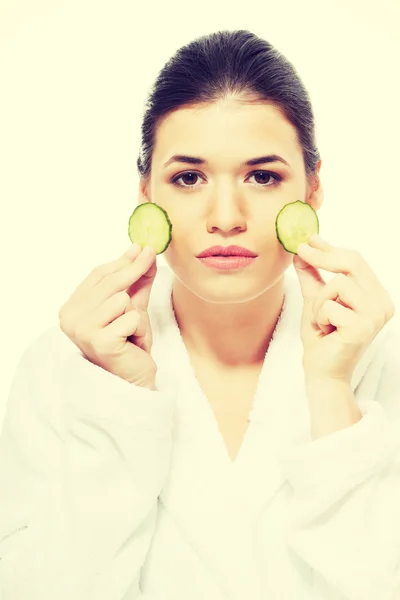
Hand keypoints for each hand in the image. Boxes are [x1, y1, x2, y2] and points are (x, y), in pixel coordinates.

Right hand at [59, 243, 157, 388]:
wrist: (133, 380)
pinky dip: (139, 329)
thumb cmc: (129, 344)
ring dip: (136, 315)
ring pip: (122, 299)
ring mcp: (82, 330)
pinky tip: (132, 343)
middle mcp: (71, 318)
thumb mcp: (133, 307)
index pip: (97, 275)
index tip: (140, 247)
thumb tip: (142, 251)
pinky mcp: (100, 342)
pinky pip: (131, 317)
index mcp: (72, 308)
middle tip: (150, 254)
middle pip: (109, 282)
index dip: (121, 260)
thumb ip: (136, 282)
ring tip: (132, 332)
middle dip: (134, 269)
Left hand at [292, 234, 394, 382]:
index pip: (357, 261)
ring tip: (322, 320)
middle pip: (353, 263)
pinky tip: (326, 331)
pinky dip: (319, 317)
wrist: (322, 371)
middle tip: (301, 251)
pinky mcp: (363, 327)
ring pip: (338, 284)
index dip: (332, 248)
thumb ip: (313, 276)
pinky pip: (330, 305)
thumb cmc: (322, 338)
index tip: (311, 239)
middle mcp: (382, 303)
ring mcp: (375, 315)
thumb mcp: (316, 299)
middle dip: (323, 256)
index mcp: (375, 295)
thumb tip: (304, 250)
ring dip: (319, 301)